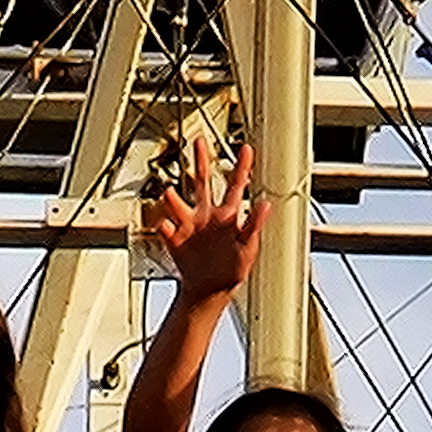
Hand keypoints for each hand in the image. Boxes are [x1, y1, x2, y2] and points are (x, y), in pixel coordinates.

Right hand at [150, 139, 269, 300]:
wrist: (208, 290)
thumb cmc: (231, 270)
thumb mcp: (248, 248)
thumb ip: (255, 225)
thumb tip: (266, 204)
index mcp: (228, 216)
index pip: (236, 186)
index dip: (242, 166)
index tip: (247, 148)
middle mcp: (208, 215)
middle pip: (203, 182)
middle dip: (201, 161)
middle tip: (198, 141)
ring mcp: (190, 225)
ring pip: (179, 202)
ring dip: (173, 198)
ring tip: (169, 194)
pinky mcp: (175, 239)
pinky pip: (166, 228)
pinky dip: (164, 227)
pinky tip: (165, 226)